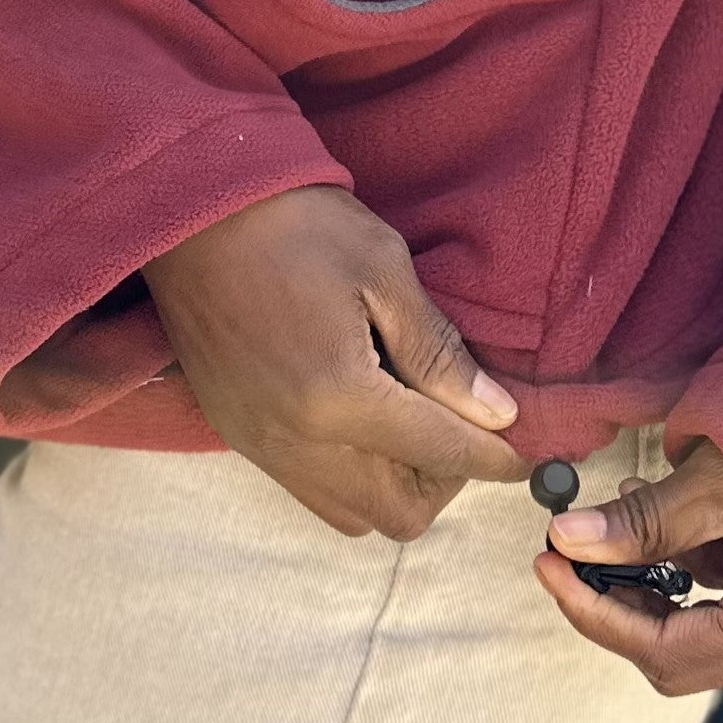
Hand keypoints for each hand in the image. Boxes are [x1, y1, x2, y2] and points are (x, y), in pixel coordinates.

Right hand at [140, 185, 524, 538]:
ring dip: (397, 485)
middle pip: (398, 512)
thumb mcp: (383, 269)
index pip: (441, 454)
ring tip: (412, 421)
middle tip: (461, 426)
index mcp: (339, 397)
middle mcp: (298, 442)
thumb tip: (494, 412)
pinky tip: (362, 418)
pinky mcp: (238, 434)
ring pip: (353, 513)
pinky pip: (311, 489)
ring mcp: (261, 444)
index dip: (496, 456)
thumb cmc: (294, 223)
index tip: (529, 452)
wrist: (192, 209)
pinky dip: (352, 475)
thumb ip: (438, 351)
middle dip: (446, 481)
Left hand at [535, 435, 722, 691]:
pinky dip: (687, 557)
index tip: (547, 566)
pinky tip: (663, 506)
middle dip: (620, 598)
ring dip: (651, 573)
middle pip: (683, 650)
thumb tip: (566, 539)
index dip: (598, 613)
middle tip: (569, 548)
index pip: (668, 653)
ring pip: (703, 621)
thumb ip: (643, 520)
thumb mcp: (722, 478)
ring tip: (619, 505)